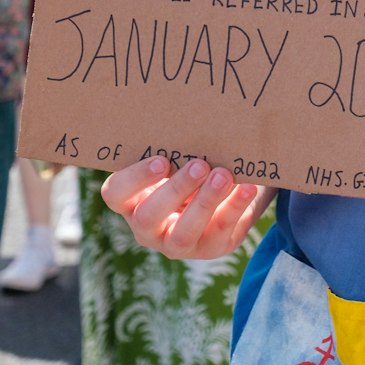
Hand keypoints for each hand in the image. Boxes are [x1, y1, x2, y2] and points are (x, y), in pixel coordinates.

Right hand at [101, 157, 273, 259]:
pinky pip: (221, 231)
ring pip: (184, 233)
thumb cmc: (187, 168)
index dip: (135, 178)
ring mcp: (178, 243)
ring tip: (224, 176)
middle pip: (149, 216)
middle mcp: (148, 228)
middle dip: (175, 190)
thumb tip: (191, 116)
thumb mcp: (175, 160)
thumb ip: (174, 148)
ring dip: (205, 202)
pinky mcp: (210, 247)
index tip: (161, 160)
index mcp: (131, 200)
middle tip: (199, 165)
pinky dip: (236, 207)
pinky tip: (247, 187)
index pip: (116, 193)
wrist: (220, 194)